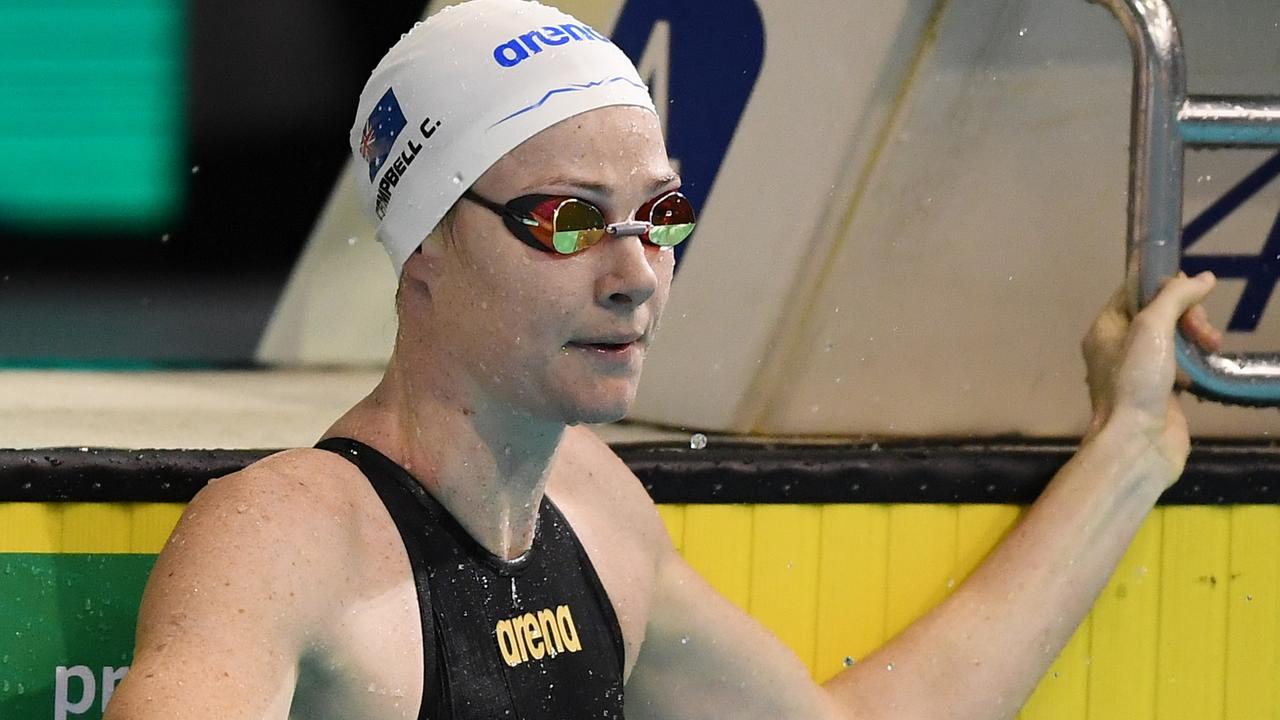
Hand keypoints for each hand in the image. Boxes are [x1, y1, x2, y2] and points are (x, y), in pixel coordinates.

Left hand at [1081, 271, 1220, 480]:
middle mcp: (1119, 345)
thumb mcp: (1151, 328)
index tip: (1191, 294)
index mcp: (1106, 327)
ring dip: (1196, 336)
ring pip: (1174, 337)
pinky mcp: (1161, 389)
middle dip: (1188, 315)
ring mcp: (1140, 369)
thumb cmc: (1135, 382)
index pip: (1135, 290)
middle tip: (1203, 333)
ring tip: (1211, 348)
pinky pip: (1182, 362)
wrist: (1137, 443)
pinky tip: (1204, 368)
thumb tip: (1202, 278)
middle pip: (1160, 312)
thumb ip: (1174, 297)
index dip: (1165, 286)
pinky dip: (1196, 360)